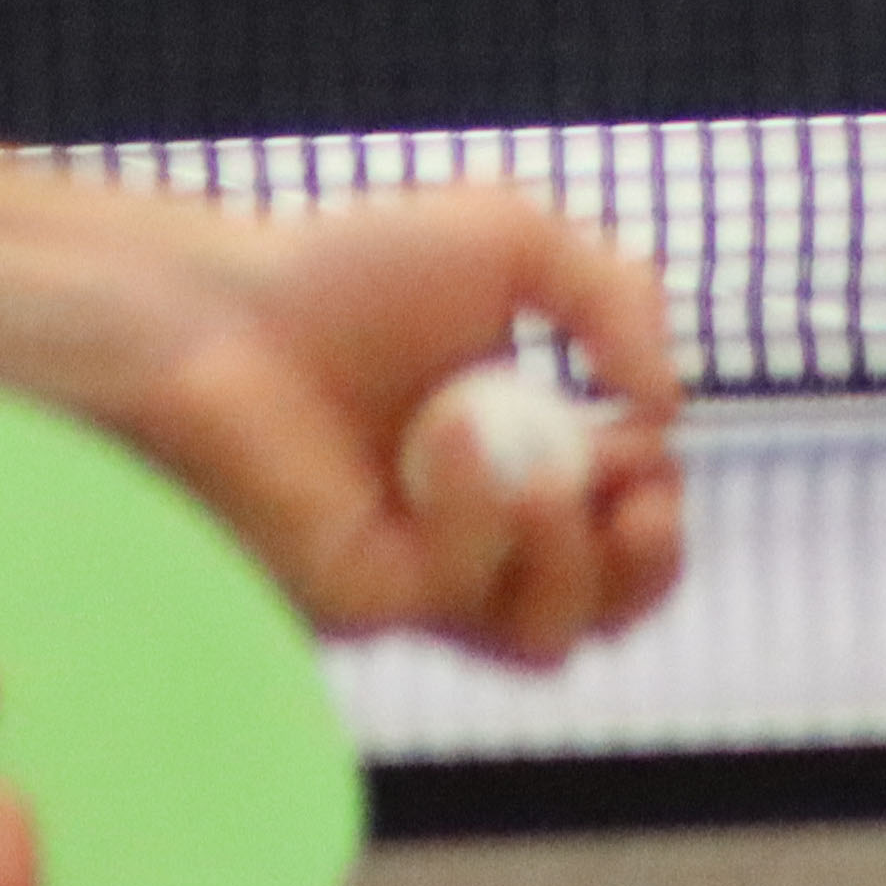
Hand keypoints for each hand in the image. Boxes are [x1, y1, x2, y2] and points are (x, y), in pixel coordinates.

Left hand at [88, 180, 692, 670]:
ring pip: (547, 639)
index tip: (642, 434)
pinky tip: (456, 438)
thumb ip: (617, 298)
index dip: (654, 504)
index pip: (617, 535)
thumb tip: (669, 409)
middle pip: (602, 613)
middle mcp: (471, 539)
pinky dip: (485, 513)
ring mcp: (417, 578)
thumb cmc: (343, 273)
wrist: (216, 308)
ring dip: (578, 555)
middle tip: (641, 496)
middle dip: (651, 565)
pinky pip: (460, 590)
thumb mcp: (515, 245)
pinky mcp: (363, 600)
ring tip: (568, 473)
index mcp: (514, 466)